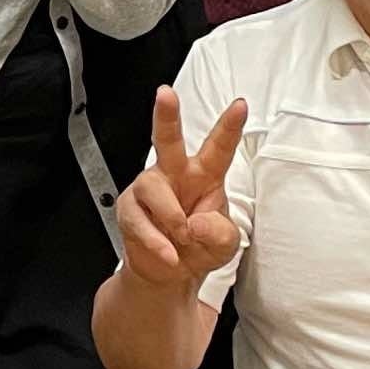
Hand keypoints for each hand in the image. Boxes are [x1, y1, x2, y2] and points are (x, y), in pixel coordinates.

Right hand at [113, 87, 245, 295]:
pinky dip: (156, 241)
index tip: (241, 106)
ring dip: (171, 216)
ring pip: (153, 186)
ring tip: (182, 237)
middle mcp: (175, 175)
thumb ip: (219, 232)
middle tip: (165, 94)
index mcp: (204, 176)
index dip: (230, 126)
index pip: (219, 148)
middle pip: (167, 140)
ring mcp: (149, 190)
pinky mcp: (129, 209)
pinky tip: (169, 253)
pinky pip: (138, 219)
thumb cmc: (200, 248)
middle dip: (166, 116)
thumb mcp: (224, 245)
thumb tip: (196, 223)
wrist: (170, 274)